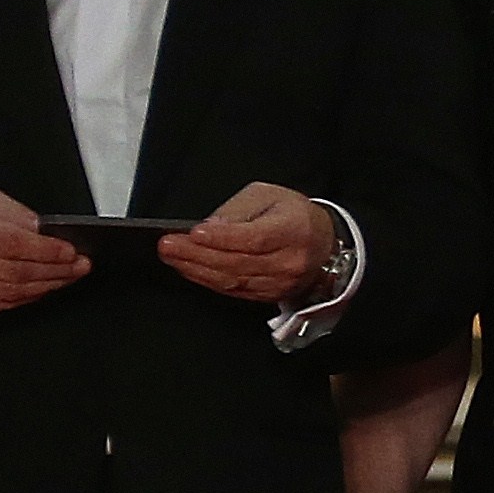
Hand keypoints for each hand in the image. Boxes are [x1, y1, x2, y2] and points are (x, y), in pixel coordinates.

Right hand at [0, 192, 83, 316]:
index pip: (18, 245)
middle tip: (81, 266)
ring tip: (68, 277)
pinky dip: (26, 299)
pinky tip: (43, 290)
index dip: (50, 251)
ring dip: (48, 286)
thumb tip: (44, 229)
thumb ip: (16, 212)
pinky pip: (0, 305)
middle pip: (21, 271)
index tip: (73, 252)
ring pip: (14, 291)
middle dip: (58, 270)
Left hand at [160, 182, 336, 306]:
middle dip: (196, 254)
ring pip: (232, 279)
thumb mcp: (269, 196)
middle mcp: (289, 261)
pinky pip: (233, 290)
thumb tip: (209, 227)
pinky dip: (207, 280)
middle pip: (237, 262)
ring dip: (196, 269)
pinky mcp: (269, 295)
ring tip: (172, 256)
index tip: (193, 232)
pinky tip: (190, 269)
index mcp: (294, 231)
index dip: (221, 238)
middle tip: (168, 245)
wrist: (325, 245)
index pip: (254, 238)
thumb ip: (238, 209)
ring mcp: (280, 282)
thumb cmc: (295, 216)